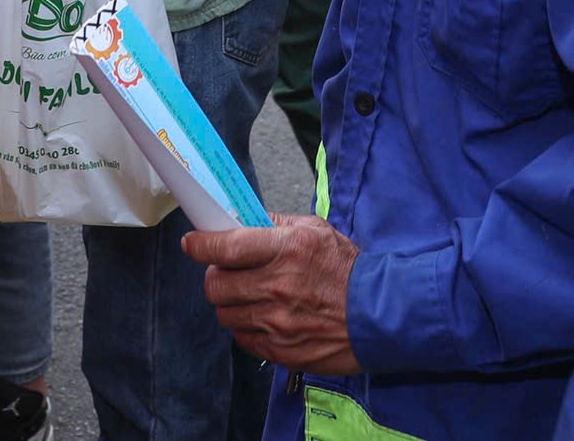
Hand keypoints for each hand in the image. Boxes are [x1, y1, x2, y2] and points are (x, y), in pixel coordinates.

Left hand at [184, 214, 362, 373]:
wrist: (382, 315)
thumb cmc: (349, 269)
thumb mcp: (317, 231)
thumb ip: (276, 225)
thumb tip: (242, 222)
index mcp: (286, 249)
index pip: (226, 248)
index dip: (200, 245)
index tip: (191, 242)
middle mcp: (277, 286)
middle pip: (215, 285)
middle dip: (215, 277)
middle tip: (228, 272)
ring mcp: (277, 322)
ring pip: (225, 314)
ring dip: (231, 303)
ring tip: (251, 296)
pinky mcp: (280, 350)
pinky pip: (242, 338)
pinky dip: (246, 326)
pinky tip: (264, 317)